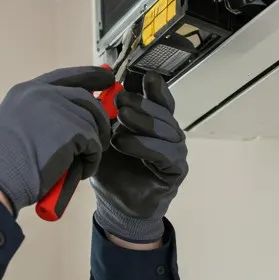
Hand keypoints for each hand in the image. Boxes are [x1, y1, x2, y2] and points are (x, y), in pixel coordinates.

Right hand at [0, 66, 114, 214]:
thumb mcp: (12, 125)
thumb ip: (36, 116)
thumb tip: (64, 121)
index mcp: (25, 92)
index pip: (65, 76)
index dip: (88, 76)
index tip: (106, 80)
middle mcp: (42, 94)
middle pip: (84, 98)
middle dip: (99, 116)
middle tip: (103, 134)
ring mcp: (57, 109)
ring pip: (92, 122)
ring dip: (93, 144)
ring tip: (84, 161)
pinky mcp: (71, 130)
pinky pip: (94, 143)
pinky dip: (92, 159)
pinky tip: (81, 170)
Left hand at [89, 72, 188, 242]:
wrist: (115, 205)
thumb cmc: (111, 168)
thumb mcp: (105, 137)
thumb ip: (108, 114)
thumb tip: (102, 84)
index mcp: (155, 121)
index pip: (158, 98)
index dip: (151, 85)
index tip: (139, 74)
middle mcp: (169, 133)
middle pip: (161, 111)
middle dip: (140, 102)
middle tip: (120, 97)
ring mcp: (176, 151)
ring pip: (165, 130)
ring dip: (142, 121)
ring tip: (121, 117)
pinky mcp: (177, 170)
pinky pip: (165, 154)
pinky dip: (144, 146)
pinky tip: (123, 142)